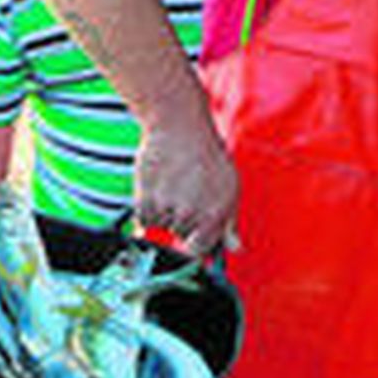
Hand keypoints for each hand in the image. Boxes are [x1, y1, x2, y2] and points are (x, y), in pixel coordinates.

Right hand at [134, 110, 239, 258]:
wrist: (179, 126)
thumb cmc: (208, 155)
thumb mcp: (229, 188)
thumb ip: (229, 223)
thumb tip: (235, 248)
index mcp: (215, 215)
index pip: (198, 251)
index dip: (194, 244)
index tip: (191, 236)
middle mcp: (190, 215)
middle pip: (179, 236)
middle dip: (181, 221)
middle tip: (185, 193)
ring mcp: (166, 207)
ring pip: (160, 226)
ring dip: (162, 212)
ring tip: (172, 185)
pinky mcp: (144, 198)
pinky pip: (142, 219)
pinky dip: (146, 207)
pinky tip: (157, 186)